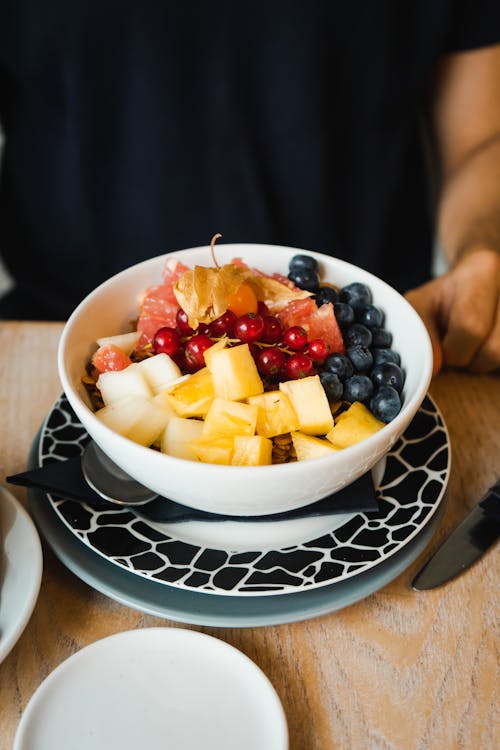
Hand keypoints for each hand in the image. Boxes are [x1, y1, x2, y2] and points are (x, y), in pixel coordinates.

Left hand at [404, 247, 499, 374]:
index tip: (444, 344)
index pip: (470, 327)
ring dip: (487, 364)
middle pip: (495, 350)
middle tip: (459, 347)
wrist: (479, 278)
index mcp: (483, 270)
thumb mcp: (421, 305)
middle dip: (470, 360)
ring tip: (475, 347)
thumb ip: (421, 332)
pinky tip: (487, 347)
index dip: (452, 348)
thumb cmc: (446, 296)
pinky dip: (498, 365)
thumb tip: (434, 369)